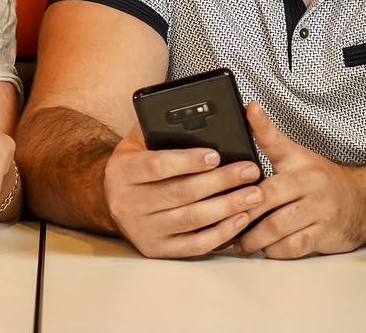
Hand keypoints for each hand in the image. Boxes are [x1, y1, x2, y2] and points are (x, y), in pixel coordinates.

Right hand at [103, 125, 264, 258]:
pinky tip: (240, 220)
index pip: (156, 166)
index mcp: (122, 171)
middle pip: (180, 193)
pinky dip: (221, 233)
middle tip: (250, 171)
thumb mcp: (136, 142)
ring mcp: (143, 230)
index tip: (216, 155)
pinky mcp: (158, 249)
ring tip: (254, 194)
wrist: (111, 199)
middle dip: (221, 181)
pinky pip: (194, 245)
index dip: (188, 161)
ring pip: (191, 219)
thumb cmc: (135, 165)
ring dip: (227, 207)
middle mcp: (127, 203)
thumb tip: (196, 115)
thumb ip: (159, 128)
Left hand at [237, 103, 365, 257]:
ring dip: (254, 238)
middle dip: (242, 212)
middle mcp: (310, 182)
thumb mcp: (298, 156)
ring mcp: (319, 208)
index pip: (277, 140)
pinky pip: (293, 246)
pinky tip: (267, 248)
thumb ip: (270, 140)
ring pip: (277, 226)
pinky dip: (275, 250)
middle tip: (224, 221)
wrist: (364, 202)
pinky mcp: (325, 233)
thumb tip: (249, 110)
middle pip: (267, 196)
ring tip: (241, 242)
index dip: (262, 125)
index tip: (251, 109)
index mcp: (299, 161)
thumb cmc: (321, 180)